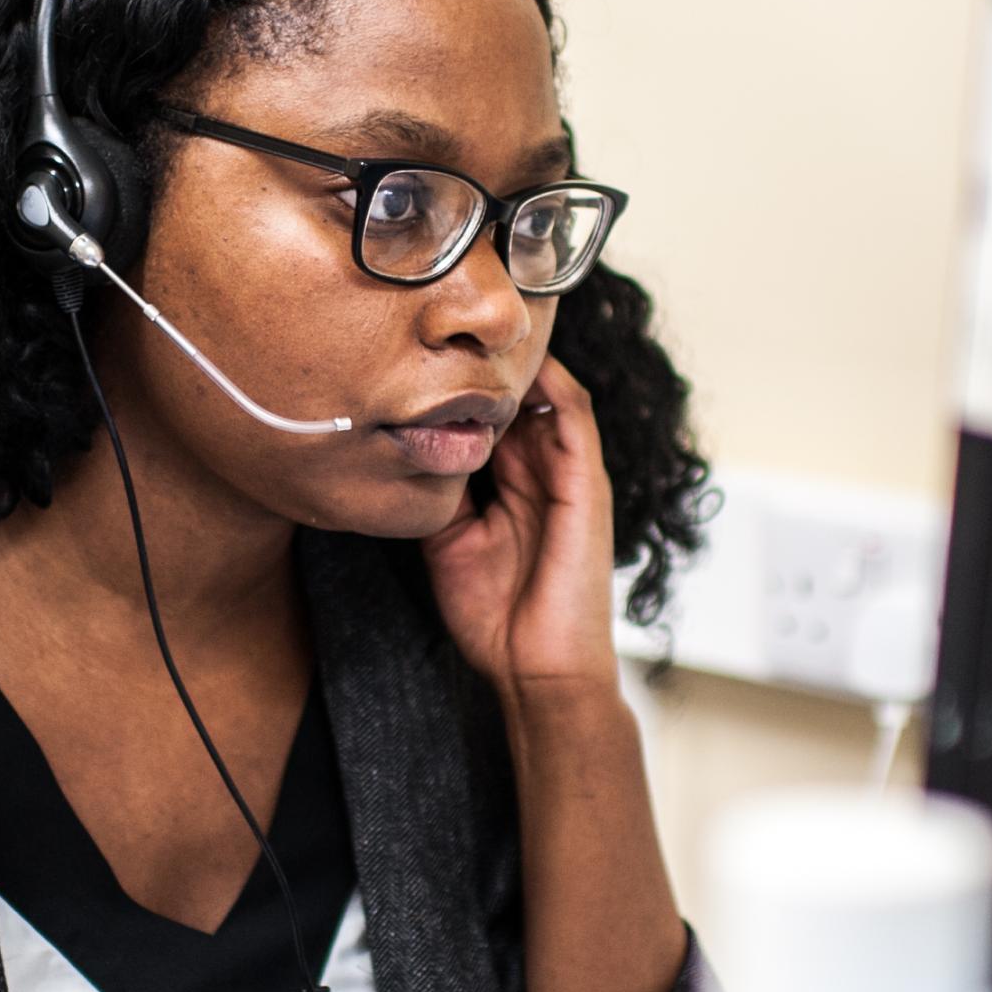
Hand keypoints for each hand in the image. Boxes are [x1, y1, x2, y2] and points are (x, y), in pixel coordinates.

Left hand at [419, 356, 618, 707]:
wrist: (535, 669)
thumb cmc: (496, 618)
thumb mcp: (447, 543)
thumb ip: (436, 495)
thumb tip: (403, 454)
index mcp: (512, 486)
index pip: (492, 418)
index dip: (465, 386)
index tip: (426, 351)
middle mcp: (542, 473)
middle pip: (518, 398)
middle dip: (488, 363)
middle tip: (451, 323)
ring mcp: (569, 476)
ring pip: (549, 397)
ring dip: (521, 363)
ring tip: (486, 327)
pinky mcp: (588, 486)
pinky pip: (576, 420)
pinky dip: (555, 385)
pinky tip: (527, 363)